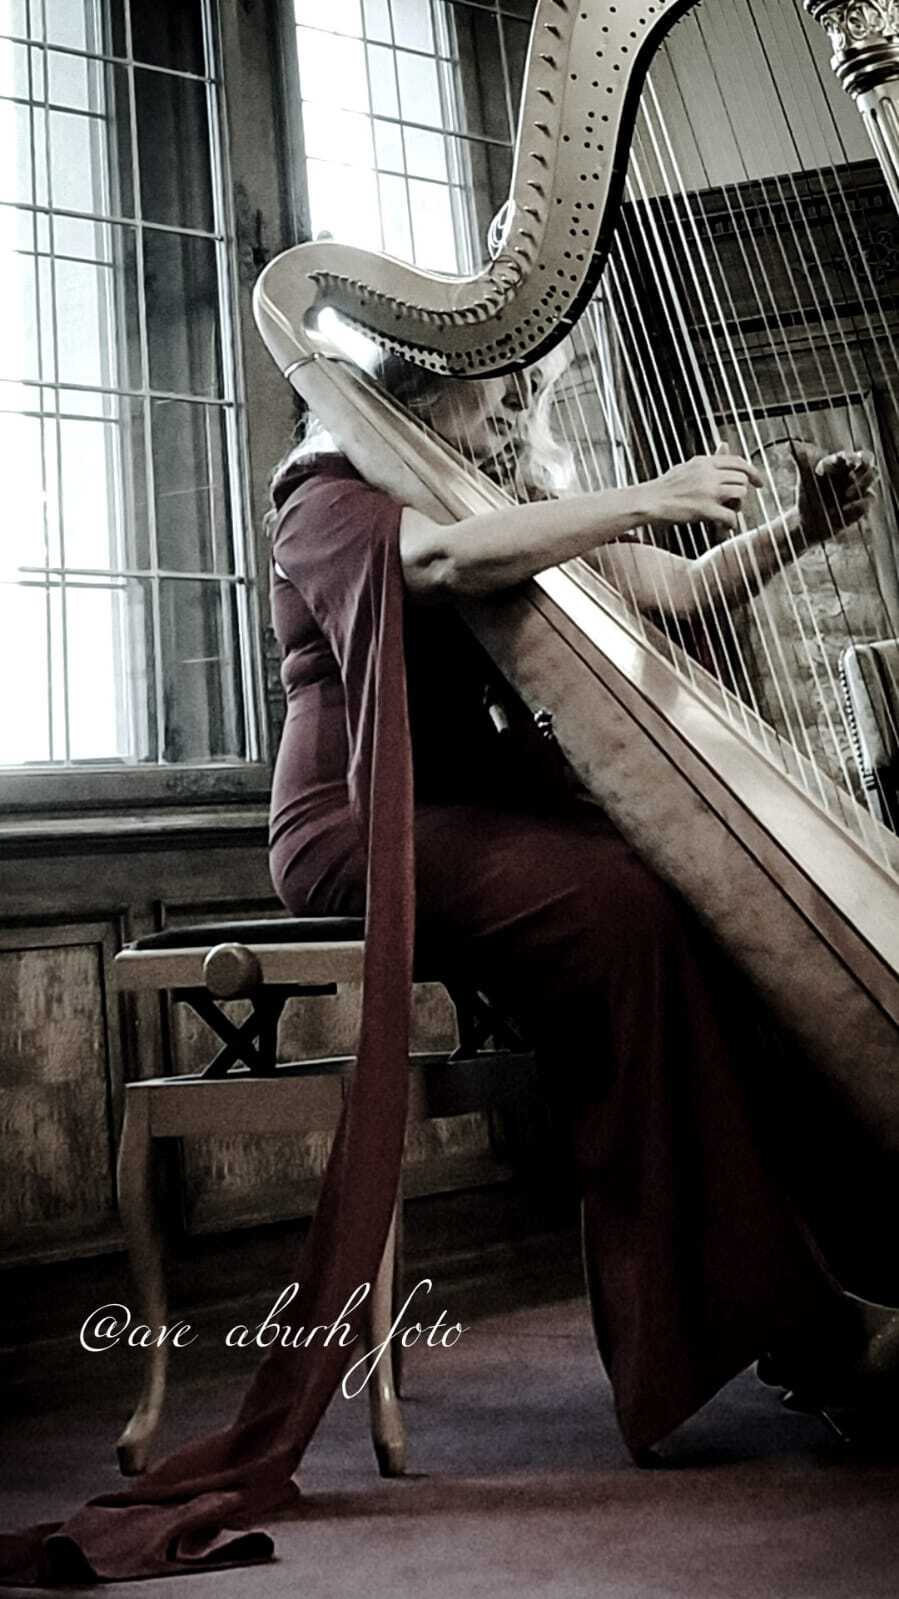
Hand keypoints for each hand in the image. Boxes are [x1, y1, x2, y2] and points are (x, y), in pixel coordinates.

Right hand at [642, 444, 762, 530]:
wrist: (649, 501)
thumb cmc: (666, 487)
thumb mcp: (689, 466)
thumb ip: (710, 459)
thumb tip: (724, 445)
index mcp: (705, 462)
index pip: (738, 462)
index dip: (752, 472)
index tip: (759, 482)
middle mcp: (709, 473)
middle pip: (741, 479)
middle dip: (740, 493)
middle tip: (731, 503)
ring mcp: (708, 490)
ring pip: (740, 494)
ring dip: (737, 506)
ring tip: (725, 513)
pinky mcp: (704, 509)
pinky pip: (730, 516)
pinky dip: (730, 523)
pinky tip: (723, 526)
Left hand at [790, 442, 876, 546]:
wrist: (810, 521)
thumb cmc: (807, 498)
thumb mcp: (804, 482)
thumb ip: (802, 465)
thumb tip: (791, 448)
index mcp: (840, 464)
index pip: (851, 455)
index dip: (852, 456)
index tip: (844, 461)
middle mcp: (852, 473)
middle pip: (868, 462)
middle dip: (864, 467)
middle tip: (852, 476)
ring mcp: (859, 488)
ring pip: (873, 476)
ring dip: (863, 484)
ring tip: (847, 495)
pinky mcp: (862, 503)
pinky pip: (869, 499)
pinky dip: (859, 504)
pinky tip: (845, 509)